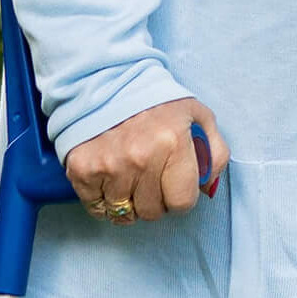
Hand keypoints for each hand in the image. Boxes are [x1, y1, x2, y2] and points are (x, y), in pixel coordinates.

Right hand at [64, 98, 228, 223]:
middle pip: (153, 211)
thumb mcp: (198, 116)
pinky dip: (106, 202)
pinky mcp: (82, 171)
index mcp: (174, 142)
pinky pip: (98, 210)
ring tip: (133, 176)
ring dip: (131, 202)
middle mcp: (141, 157)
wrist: (110, 82)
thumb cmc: (159, 103)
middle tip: (153, 177)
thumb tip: (208, 188)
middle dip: (157, 199)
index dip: (182, 197)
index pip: (183, 202)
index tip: (177, 185)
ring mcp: (109, 166)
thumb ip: (214, 153)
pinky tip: (113, 180)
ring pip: (124, 214)